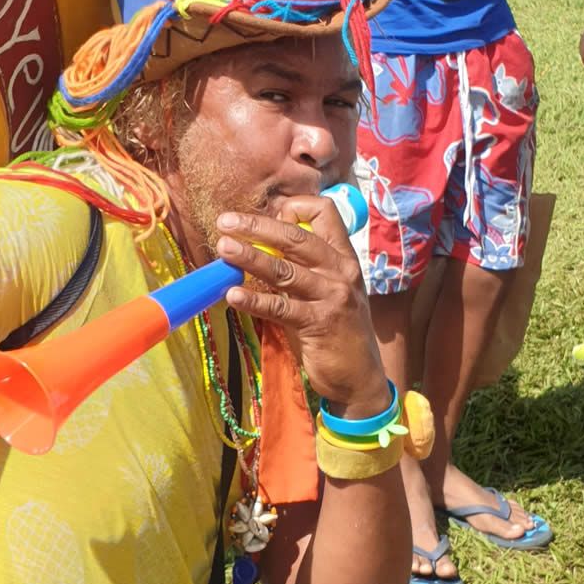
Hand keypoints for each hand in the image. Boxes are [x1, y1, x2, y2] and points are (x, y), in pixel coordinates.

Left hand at [214, 197, 390, 418]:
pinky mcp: (318, 323)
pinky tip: (232, 296)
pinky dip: (254, 301)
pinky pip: (280, 307)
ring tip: (224, 249)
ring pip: (284, 269)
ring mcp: (331, 296)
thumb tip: (262, 242)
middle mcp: (340, 270)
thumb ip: (301, 265)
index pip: (324, 211)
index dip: (292, 208)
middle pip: (295, 236)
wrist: (360, 375)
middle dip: (257, 226)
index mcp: (342, 256)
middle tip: (226, 222)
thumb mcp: (325, 288)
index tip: (266, 217)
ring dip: (250, 257)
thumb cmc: (335, 328)